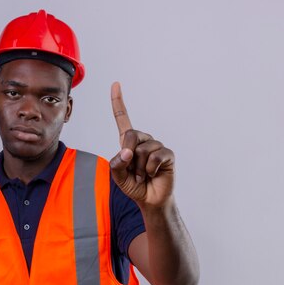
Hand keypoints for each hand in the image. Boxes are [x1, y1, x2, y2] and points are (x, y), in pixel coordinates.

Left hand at [109, 82, 174, 207]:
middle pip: (130, 135)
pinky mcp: (168, 154)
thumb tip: (128, 151)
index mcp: (128, 142)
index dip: (118, 102)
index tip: (115, 84)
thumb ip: (117, 164)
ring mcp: (157, 146)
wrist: (151, 200)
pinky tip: (154, 174)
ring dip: (139, 168)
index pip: (122, 119)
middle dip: (127, 155)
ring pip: (142, 150)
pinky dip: (150, 169)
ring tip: (144, 175)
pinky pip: (154, 157)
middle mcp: (143, 140)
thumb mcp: (118, 176)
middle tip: (134, 172)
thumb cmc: (134, 186)